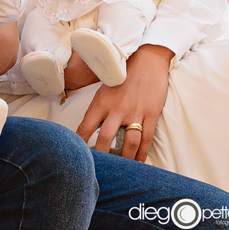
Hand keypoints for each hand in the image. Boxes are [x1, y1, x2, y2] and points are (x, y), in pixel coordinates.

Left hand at [76, 45, 172, 161]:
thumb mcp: (103, 89)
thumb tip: (90, 128)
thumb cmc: (121, 75)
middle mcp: (117, 109)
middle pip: (107, 139)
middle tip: (100, 169)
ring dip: (125, 159)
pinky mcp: (151, 114)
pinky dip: (142, 153)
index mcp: (101, 102)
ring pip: (129, 143)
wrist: (146, 60)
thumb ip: (98, 108)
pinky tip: (138, 162)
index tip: (77, 156)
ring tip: (121, 170)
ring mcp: (135, 113)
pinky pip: (146, 139)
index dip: (80, 144)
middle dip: (103, 157)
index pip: (85, 127)